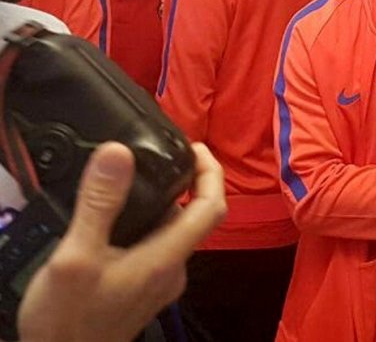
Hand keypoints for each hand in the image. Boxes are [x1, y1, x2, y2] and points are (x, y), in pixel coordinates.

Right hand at [18, 141, 226, 341]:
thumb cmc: (68, 322)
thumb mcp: (76, 256)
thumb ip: (100, 203)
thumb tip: (119, 153)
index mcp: (165, 258)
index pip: (211, 206)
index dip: (211, 170)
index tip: (196, 148)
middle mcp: (172, 269)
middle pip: (193, 216)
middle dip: (183, 182)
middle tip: (158, 159)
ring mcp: (161, 281)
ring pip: (173, 231)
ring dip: (161, 203)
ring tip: (131, 183)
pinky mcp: (145, 288)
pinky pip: (157, 246)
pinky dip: (147, 223)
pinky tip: (117, 219)